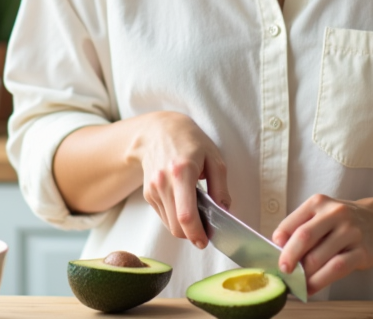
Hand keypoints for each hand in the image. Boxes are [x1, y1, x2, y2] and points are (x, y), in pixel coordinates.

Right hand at [129, 111, 229, 248]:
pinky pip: (164, 216)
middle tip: (206, 232)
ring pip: (169, 225)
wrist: (157, 131)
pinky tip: (184, 205)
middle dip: (192, 235)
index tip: (205, 241)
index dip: (196, 233)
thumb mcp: (214, 158)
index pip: (186, 215)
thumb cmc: (189, 141)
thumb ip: (220, 187)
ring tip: (197, 216)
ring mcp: (153, 189)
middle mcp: (163, 182)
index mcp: (182, 172)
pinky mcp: (148, 194)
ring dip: (184, 228)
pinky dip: (175, 219)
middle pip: (176, 226)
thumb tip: (224, 212)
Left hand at [271, 194, 372, 294]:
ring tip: (297, 283)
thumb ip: (301, 228)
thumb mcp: (321, 215)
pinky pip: (337, 268)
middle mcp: (335, 213)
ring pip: (320, 256)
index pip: (292, 223)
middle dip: (289, 257)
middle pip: (305, 237)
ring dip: (304, 274)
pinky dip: (321, 281)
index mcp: (318, 203)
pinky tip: (312, 288)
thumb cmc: (341, 221)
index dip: (279, 242)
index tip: (273, 255)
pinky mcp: (363, 251)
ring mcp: (351, 231)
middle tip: (283, 271)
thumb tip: (278, 251)